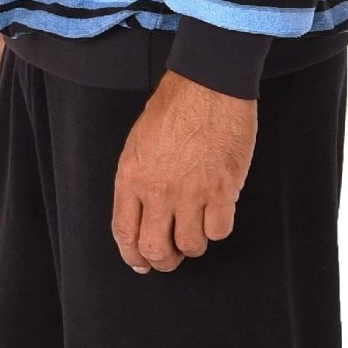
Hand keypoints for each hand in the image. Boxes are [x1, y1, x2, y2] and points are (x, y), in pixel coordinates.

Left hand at [111, 68, 257, 272]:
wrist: (208, 84)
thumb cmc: (174, 106)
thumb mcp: (138, 143)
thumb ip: (137, 180)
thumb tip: (142, 214)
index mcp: (131, 178)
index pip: (125, 233)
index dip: (133, 256)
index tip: (141, 263)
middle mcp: (158, 191)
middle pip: (156, 249)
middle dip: (165, 261)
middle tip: (172, 258)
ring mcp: (191, 192)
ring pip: (191, 245)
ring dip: (194, 245)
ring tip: (197, 229)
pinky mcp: (222, 189)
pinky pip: (219, 230)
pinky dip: (218, 228)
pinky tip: (218, 212)